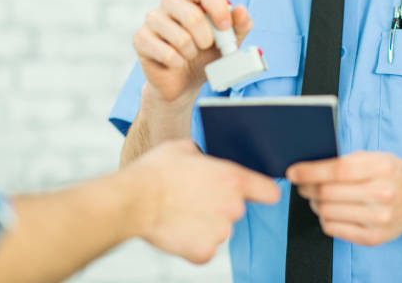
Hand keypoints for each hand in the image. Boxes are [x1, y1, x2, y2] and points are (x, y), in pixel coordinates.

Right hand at [129, 139, 279, 263]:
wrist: (133, 200)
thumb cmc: (157, 170)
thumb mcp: (185, 148)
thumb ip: (206, 157)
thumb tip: (206, 161)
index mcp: (233, 179)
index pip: (268, 191)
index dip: (262, 191)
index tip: (258, 193)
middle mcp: (233, 207)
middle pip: (236, 209)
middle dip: (219, 205)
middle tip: (194, 197)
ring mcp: (220, 232)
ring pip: (219, 229)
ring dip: (206, 224)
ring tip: (181, 211)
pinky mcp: (204, 252)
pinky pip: (204, 248)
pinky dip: (193, 243)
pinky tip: (177, 228)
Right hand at [133, 0, 252, 101]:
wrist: (184, 82)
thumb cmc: (206, 56)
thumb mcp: (229, 42)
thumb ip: (240, 26)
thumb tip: (241, 10)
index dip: (217, 5)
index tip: (225, 26)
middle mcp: (170, 3)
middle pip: (192, 14)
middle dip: (206, 38)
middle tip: (206, 47)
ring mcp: (153, 20)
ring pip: (180, 37)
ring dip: (191, 53)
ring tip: (189, 55)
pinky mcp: (140, 39)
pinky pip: (166, 53)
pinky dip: (178, 63)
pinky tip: (176, 63)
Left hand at [287, 152, 401, 245]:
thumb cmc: (394, 174)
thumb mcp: (376, 157)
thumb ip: (346, 160)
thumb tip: (309, 167)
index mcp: (382, 168)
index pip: (337, 170)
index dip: (309, 172)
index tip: (292, 172)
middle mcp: (383, 194)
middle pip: (328, 193)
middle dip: (307, 188)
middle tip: (302, 184)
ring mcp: (380, 218)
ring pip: (327, 212)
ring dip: (314, 203)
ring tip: (317, 196)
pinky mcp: (374, 237)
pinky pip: (333, 229)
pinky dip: (324, 218)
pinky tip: (331, 210)